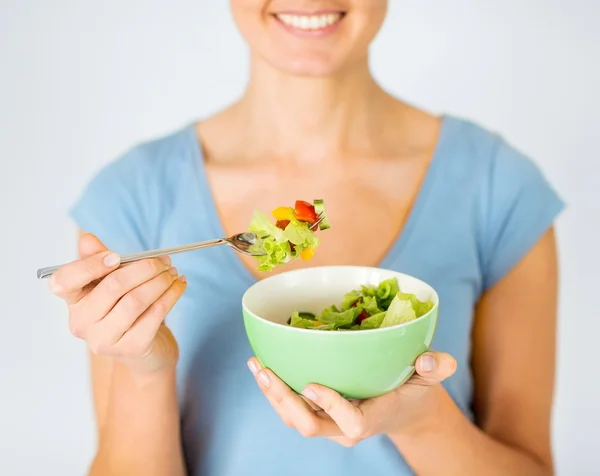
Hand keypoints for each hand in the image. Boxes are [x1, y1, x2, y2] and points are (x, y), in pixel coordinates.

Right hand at [49, 233, 186, 374]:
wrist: (146, 350)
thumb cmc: (125, 308)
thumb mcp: (111, 282)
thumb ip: (98, 259)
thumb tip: (87, 239)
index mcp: (73, 302)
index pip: (64, 282)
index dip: (89, 266)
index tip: (116, 256)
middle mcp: (82, 323)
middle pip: (113, 286)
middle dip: (144, 268)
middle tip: (163, 260)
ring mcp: (105, 339)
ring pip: (135, 300)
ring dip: (160, 281)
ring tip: (172, 272)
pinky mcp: (132, 348)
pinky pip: (155, 314)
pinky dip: (171, 295)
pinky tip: (179, 285)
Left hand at [248, 351, 456, 445]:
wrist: (402, 410)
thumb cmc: (414, 390)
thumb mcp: (430, 378)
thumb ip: (435, 368)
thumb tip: (431, 360)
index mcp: (373, 417)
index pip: (351, 421)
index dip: (331, 406)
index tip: (311, 384)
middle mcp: (345, 427)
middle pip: (309, 425)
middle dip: (285, 400)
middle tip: (267, 371)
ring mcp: (329, 424)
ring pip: (294, 418)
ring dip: (272, 394)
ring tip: (257, 365)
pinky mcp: (318, 416)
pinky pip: (291, 410)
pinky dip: (274, 391)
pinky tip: (262, 367)